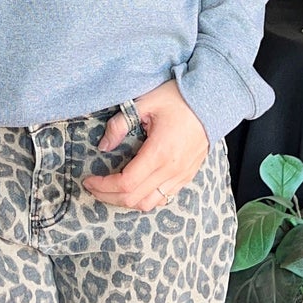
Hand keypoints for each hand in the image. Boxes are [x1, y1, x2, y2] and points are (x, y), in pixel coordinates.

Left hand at [85, 80, 209, 212]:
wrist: (213, 102)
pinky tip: (133, 187)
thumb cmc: (180, 98)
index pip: (126, 183)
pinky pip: (163, 198)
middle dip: (108, 196)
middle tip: (93, 186)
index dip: (103, 186)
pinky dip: (144, 199)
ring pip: (149, 204)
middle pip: (134, 199)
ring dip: (126, 201)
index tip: (89, 180)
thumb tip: (103, 145)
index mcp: (160, 152)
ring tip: (110, 190)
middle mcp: (172, 169)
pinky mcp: (187, 176)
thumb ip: (120, 124)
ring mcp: (181, 175)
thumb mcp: (145, 103)